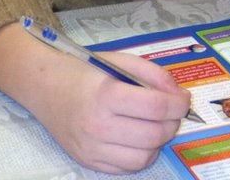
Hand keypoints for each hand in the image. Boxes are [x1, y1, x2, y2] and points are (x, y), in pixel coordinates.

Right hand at [0, 24, 189, 173]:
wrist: (44, 86)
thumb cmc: (85, 69)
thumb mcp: (120, 60)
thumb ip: (153, 75)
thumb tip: (178, 95)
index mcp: (106, 95)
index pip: (155, 107)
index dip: (178, 104)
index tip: (185, 99)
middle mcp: (98, 126)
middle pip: (153, 134)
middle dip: (173, 123)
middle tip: (173, 111)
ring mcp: (91, 149)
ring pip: (144, 157)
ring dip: (159, 141)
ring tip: (157, 124)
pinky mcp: (87, 162)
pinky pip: (127, 168)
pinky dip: (142, 155)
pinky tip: (140, 138)